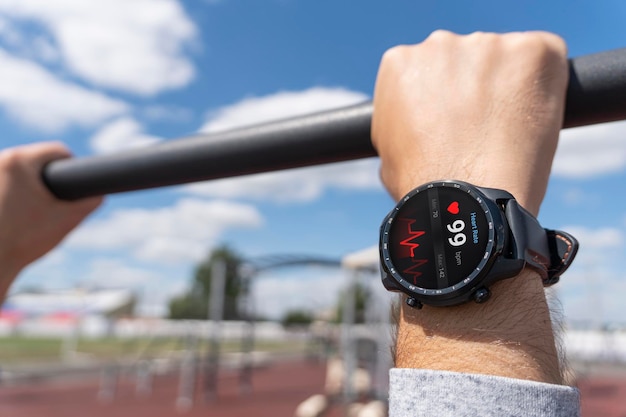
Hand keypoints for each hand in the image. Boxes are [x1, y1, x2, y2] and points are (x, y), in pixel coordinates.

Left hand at [0, 142, 102, 297]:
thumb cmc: (25, 240)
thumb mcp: (68, 218)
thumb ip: (92, 202)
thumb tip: (100, 194)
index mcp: (20, 161)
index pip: (57, 151)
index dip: (72, 167)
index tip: (73, 187)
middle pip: (35, 160)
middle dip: (47, 179)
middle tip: (51, 204)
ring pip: (18, 172)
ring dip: (28, 184)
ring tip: (32, 209)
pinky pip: (4, 182)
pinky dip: (11, 193)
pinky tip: (13, 211)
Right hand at [371, 31, 568, 383]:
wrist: (464, 213)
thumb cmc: (421, 200)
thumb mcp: (392, 162)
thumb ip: (402, 133)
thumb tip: (415, 140)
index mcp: (396, 67)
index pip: (421, 71)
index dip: (439, 109)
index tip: (452, 133)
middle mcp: (439, 43)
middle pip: (462, 62)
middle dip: (469, 98)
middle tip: (478, 143)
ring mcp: (488, 43)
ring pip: (503, 63)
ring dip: (505, 98)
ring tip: (504, 145)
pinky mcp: (537, 50)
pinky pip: (546, 63)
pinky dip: (545, 91)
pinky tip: (532, 129)